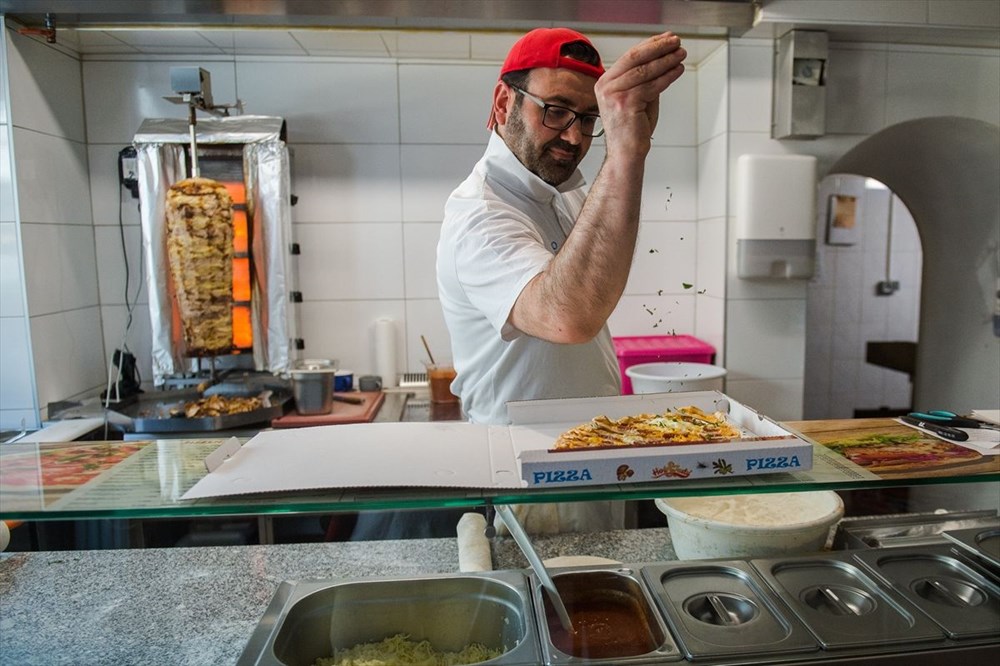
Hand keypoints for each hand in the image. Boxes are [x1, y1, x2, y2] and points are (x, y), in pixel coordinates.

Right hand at [594, 32, 686, 156]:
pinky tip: (677, 70)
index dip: (650, 45)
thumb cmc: (632, 129)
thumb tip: (663, 58)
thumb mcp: (637, 97)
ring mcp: (614, 95)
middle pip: (635, 58)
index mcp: (605, 82)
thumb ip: (645, 79)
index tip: (666, 38)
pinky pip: (652, 85)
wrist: (626, 153)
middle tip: (676, 41)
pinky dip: (668, 76)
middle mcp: (606, 86)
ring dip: (666, 60)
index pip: (629, 56)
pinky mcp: (626, 103)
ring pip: (645, 70)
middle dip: (658, 47)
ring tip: (681, 54)